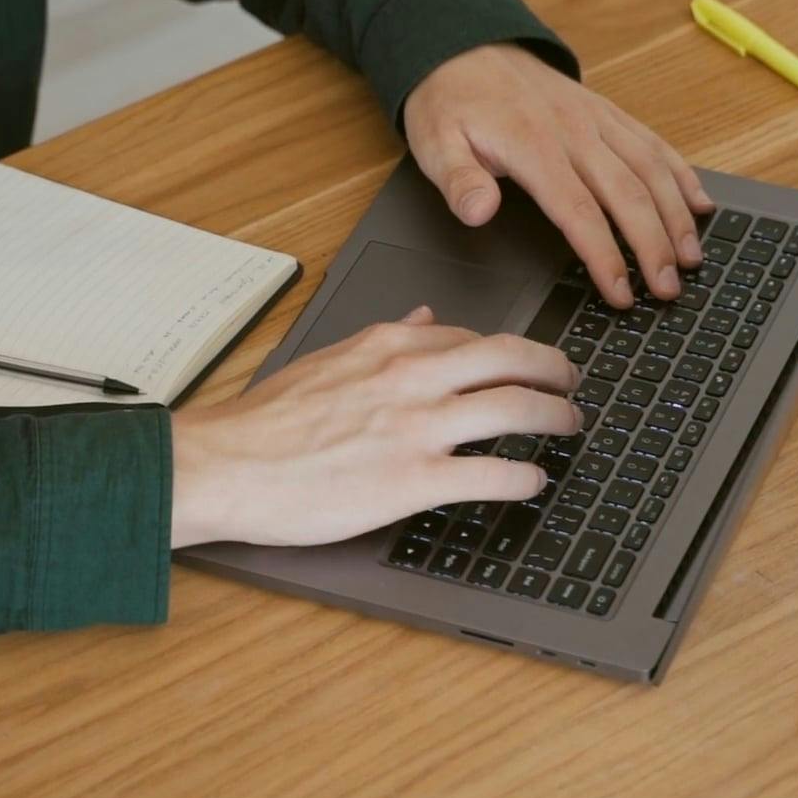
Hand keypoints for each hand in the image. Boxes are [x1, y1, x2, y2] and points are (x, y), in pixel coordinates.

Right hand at [168, 307, 580, 547]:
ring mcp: (416, 428)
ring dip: (555, 417)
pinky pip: (494, 474)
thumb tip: (424, 317)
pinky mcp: (414, 481)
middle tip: (572, 381)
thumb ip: (384, 338)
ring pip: (516, 409)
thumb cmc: (265, 422)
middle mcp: (411, 377)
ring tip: (570, 424)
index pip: (469, 336)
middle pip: (512, 359)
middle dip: (555, 369)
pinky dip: (526, 476)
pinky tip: (535, 480)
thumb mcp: (329, 358)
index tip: (525, 362)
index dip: (509, 351)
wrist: (225, 465)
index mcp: (387, 345)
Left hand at [403, 43, 716, 306]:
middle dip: (654, 246)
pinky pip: (653, 143)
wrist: (464, 45)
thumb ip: (457, 181)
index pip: (579, 211)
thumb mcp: (434, 144)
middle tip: (669, 289)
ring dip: (677, 215)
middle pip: (628, 194)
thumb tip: (478, 213)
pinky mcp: (606, 112)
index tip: (621, 293)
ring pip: (651, 168)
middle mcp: (574, 131)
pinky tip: (700, 203)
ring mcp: (596, 119)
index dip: (605, 256)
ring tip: (692, 257)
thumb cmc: (451, 102)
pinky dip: (681, 174)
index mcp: (533, 146)